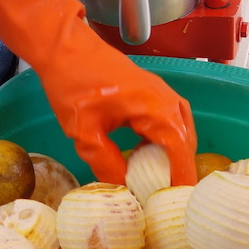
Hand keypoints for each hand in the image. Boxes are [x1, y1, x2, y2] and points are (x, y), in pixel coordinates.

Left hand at [0, 0, 196, 185]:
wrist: (63, 46)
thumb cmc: (72, 83)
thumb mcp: (84, 132)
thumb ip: (106, 162)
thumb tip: (123, 188)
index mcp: (155, 108)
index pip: (181, 152)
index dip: (181, 179)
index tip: (180, 202)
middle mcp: (166, 99)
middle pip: (185, 141)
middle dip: (179, 169)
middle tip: (168, 196)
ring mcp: (161, 92)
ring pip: (179, 129)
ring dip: (173, 153)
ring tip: (160, 179)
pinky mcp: (151, 90)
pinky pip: (168, 119)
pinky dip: (164, 138)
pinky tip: (147, 153)